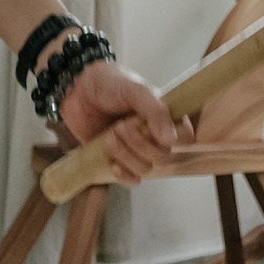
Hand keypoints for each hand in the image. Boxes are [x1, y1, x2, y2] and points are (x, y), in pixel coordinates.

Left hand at [56, 60, 183, 184]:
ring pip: (146, 169)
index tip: (150, 129)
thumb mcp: (134, 89)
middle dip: (139, 144)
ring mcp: (136, 150)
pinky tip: (112, 163)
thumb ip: (155, 110)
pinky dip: (123, 175)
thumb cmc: (109, 83)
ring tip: (109, 136)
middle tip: (119, 126)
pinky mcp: (119, 160)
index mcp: (165, 116)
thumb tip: (171, 140)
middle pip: (163, 157)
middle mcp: (155, 135)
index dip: (171, 139)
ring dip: (126, 156)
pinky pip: (131, 180)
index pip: (185, 137)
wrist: (77, 90)